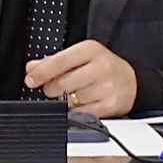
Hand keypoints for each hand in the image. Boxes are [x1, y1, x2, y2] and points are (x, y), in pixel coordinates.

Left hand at [21, 39, 137, 118]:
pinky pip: (83, 113)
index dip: (41, 72)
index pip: (60, 61)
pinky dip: (77, 112)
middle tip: (52, 89)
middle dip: (51, 89)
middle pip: (63, 83)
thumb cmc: (103, 67)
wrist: (132, 81)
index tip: (30, 80)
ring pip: (72, 100)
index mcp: (91, 49)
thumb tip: (32, 68)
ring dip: (65, 101)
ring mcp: (108, 87)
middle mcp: (101, 66)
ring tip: (73, 95)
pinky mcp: (111, 105)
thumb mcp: (80, 57)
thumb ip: (54, 61)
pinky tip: (81, 104)